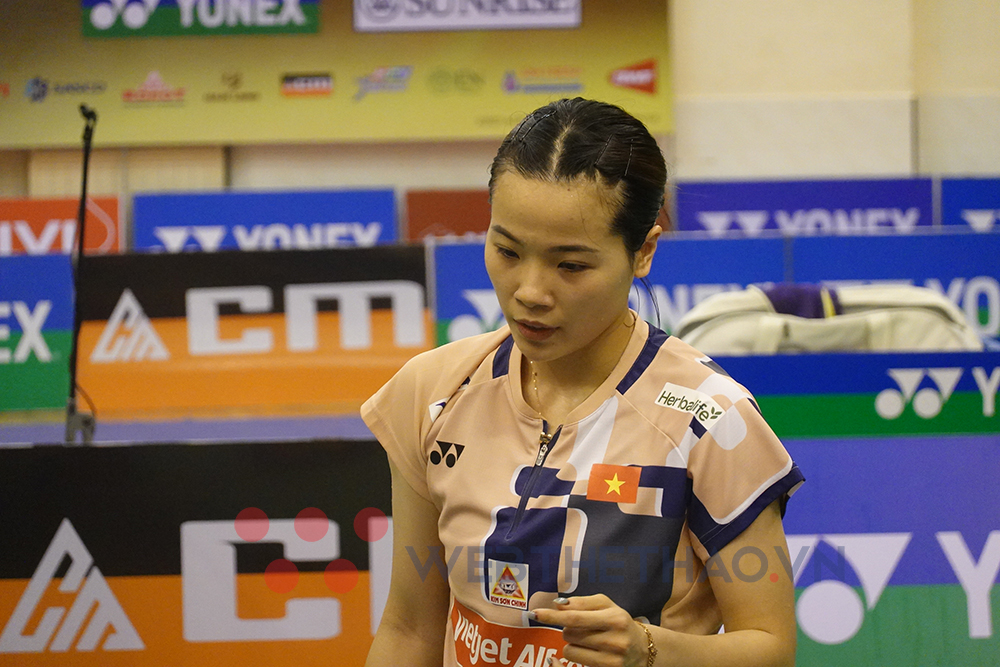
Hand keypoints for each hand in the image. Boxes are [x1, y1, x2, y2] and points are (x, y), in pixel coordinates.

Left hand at [531, 594, 651, 666]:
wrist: (643, 649)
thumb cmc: (619, 622)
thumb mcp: (606, 605)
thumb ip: (582, 602)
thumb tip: (558, 604)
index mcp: (614, 619)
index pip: (575, 617)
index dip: (553, 616)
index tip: (535, 613)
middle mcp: (614, 641)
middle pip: (569, 634)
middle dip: (568, 628)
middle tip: (583, 627)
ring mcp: (611, 660)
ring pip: (569, 650)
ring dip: (572, 643)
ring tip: (588, 640)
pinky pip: (575, 663)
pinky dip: (576, 654)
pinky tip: (589, 651)